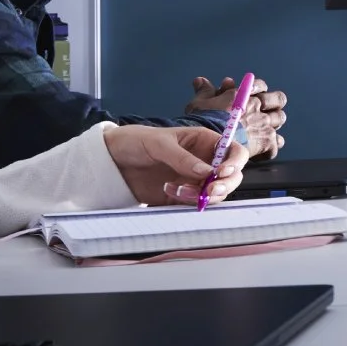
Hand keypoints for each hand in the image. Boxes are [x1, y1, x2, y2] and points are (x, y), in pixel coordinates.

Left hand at [103, 124, 249, 206]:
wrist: (111, 162)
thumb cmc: (135, 141)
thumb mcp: (158, 144)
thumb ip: (182, 157)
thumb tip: (206, 171)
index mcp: (204, 142)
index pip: (233, 151)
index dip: (235, 162)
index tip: (223, 172)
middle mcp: (204, 161)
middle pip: (231, 176)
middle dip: (224, 185)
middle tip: (208, 191)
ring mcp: (194, 180)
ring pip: (215, 193)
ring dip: (202, 196)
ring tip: (177, 189)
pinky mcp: (182, 196)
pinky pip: (195, 204)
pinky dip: (186, 202)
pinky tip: (167, 191)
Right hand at [189, 76, 287, 158]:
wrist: (206, 142)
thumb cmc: (202, 121)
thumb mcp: (200, 102)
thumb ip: (205, 91)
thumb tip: (201, 81)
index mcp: (244, 95)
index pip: (260, 85)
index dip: (257, 90)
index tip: (252, 95)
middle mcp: (257, 107)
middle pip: (278, 99)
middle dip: (272, 104)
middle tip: (265, 111)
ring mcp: (264, 124)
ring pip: (280, 119)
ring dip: (273, 123)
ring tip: (263, 131)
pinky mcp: (266, 142)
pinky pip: (276, 145)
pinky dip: (269, 149)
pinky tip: (259, 151)